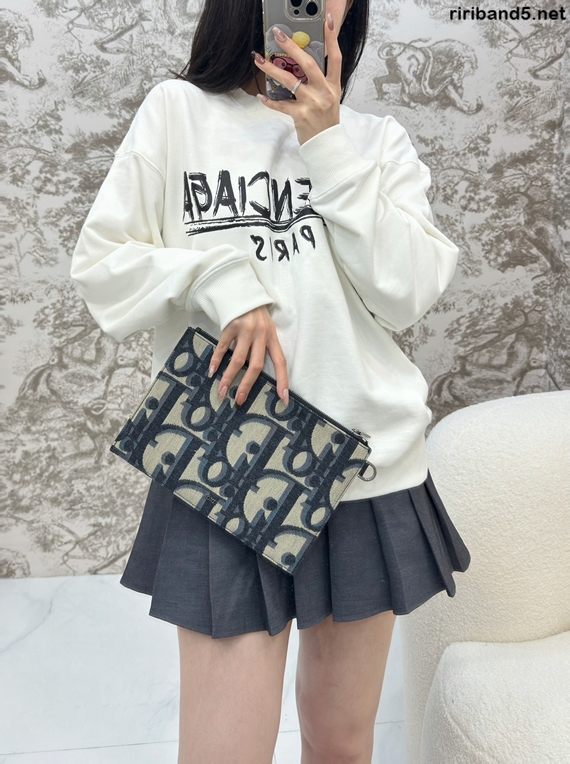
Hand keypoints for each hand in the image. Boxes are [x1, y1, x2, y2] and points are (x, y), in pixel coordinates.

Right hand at [207, 305, 288, 407]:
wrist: (242, 291)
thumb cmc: (255, 315)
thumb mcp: (266, 328)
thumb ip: (263, 347)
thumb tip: (255, 374)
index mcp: (272, 337)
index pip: (281, 362)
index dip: (282, 380)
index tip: (283, 399)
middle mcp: (261, 334)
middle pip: (256, 365)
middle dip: (247, 385)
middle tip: (239, 401)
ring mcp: (245, 330)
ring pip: (237, 360)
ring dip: (229, 378)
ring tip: (222, 392)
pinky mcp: (230, 325)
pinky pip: (222, 347)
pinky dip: (216, 360)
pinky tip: (212, 372)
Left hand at [252, 13, 340, 145]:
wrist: (326, 145)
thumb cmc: (325, 121)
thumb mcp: (330, 98)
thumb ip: (320, 82)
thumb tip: (301, 65)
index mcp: (333, 86)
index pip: (335, 57)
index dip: (332, 37)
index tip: (327, 20)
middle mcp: (324, 92)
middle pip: (309, 63)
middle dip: (292, 46)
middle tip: (278, 34)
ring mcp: (313, 103)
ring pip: (290, 81)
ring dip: (272, 69)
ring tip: (259, 60)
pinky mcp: (301, 115)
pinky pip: (281, 105)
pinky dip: (270, 102)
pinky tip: (261, 97)